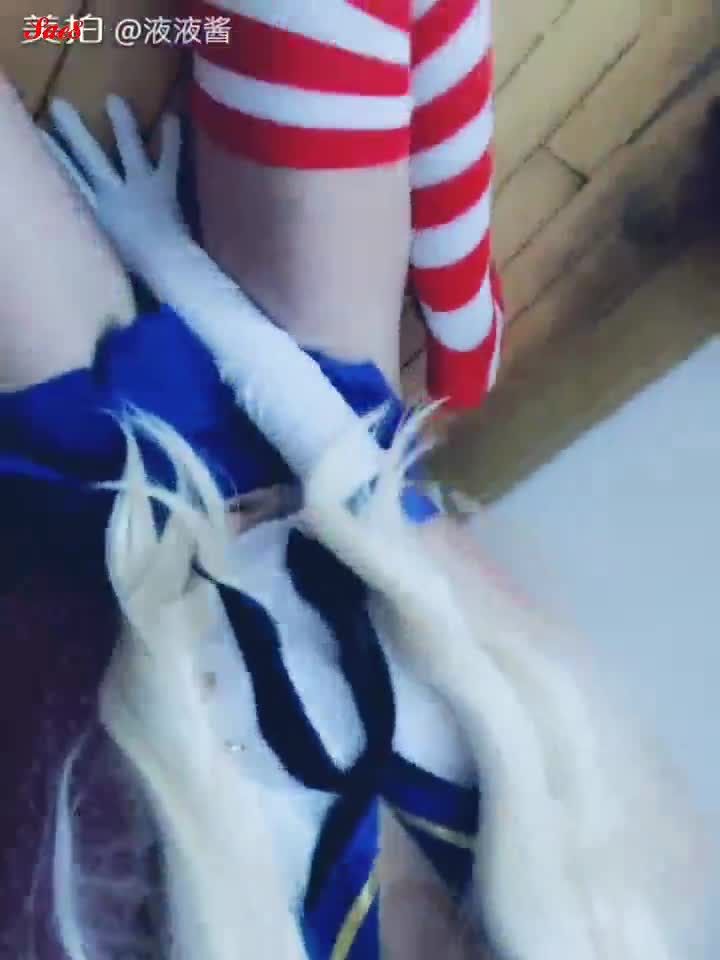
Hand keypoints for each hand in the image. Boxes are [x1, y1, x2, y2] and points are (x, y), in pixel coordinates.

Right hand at [44, 95, 186, 277]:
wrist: (165, 267)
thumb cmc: (134, 267)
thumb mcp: (103, 249)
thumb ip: (94, 229)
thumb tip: (82, 220)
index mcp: (96, 212)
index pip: (70, 179)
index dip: (56, 157)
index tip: (42, 137)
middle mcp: (114, 194)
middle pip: (90, 157)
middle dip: (74, 132)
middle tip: (59, 105)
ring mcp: (141, 188)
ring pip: (130, 149)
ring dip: (123, 124)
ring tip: (115, 100)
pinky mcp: (165, 188)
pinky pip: (170, 160)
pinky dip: (172, 140)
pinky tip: (172, 117)